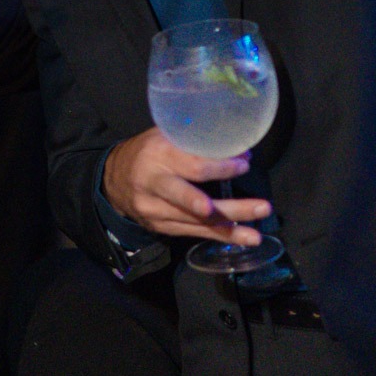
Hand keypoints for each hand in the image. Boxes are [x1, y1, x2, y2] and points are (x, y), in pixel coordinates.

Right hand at [102, 128, 270, 244]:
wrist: (112, 180)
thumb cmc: (147, 152)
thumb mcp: (164, 135)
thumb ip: (192, 140)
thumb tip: (236, 146)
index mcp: (158, 155)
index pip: (193, 166)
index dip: (222, 167)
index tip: (245, 164)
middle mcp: (155, 184)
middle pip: (195, 199)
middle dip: (232, 206)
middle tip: (262, 206)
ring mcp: (156, 210)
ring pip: (196, 222)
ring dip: (230, 229)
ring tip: (256, 235)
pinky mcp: (160, 227)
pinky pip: (193, 233)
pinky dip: (218, 237)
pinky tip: (241, 239)